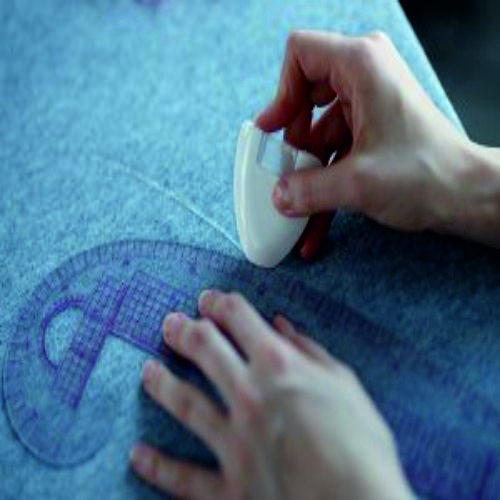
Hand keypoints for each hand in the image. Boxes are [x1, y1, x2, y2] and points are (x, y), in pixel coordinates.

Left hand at [130, 290, 412, 499]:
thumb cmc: (362, 445)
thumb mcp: (345, 384)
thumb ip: (309, 351)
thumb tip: (281, 327)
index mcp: (278, 366)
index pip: (240, 320)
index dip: (221, 304)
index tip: (209, 300)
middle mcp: (248, 396)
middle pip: (205, 350)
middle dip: (186, 332)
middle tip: (171, 323)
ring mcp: (234, 442)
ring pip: (185, 403)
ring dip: (163, 383)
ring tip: (148, 370)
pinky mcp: (229, 488)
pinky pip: (184, 477)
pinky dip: (158, 466)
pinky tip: (138, 454)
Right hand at [256, 30, 499, 255]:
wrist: (465, 196)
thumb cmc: (427, 174)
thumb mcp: (356, 183)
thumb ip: (307, 190)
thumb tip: (279, 195)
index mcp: (362, 66)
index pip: (300, 54)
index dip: (280, 93)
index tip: (273, 131)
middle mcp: (365, 78)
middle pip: (305, 98)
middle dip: (294, 144)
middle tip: (287, 173)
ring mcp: (369, 106)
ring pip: (319, 133)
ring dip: (307, 175)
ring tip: (298, 211)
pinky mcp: (372, 131)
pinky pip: (335, 152)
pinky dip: (324, 183)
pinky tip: (314, 224)